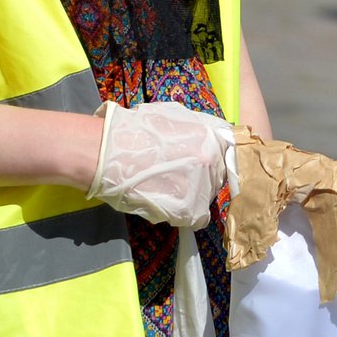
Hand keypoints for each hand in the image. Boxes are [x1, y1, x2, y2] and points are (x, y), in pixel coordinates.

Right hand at [87, 102, 233, 227]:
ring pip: (206, 197)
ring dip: (190, 197)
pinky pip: (195, 218)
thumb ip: (196, 130)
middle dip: (201, 179)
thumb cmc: (135, 132)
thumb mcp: (174, 118)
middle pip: (218, 176)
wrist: (108, 153)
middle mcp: (213, 160)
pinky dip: (182, 215)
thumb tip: (205, 139)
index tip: (202, 165)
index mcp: (212, 136)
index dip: (214, 160)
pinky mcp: (190, 210)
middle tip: (177, 178)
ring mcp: (203, 186)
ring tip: (164, 190)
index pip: (228, 153)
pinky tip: (164, 206)